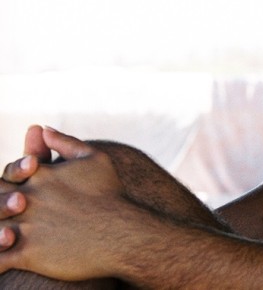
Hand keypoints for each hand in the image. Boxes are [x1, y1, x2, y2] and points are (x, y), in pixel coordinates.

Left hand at [0, 127, 130, 280]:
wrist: (124, 233)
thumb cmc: (111, 195)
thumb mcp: (94, 159)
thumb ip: (66, 143)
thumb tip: (42, 129)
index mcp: (39, 175)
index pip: (9, 174)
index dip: (13, 179)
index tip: (25, 193)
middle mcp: (28, 198)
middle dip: (2, 204)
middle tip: (19, 209)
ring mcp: (26, 227)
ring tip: (11, 235)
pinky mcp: (28, 254)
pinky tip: (7, 259)